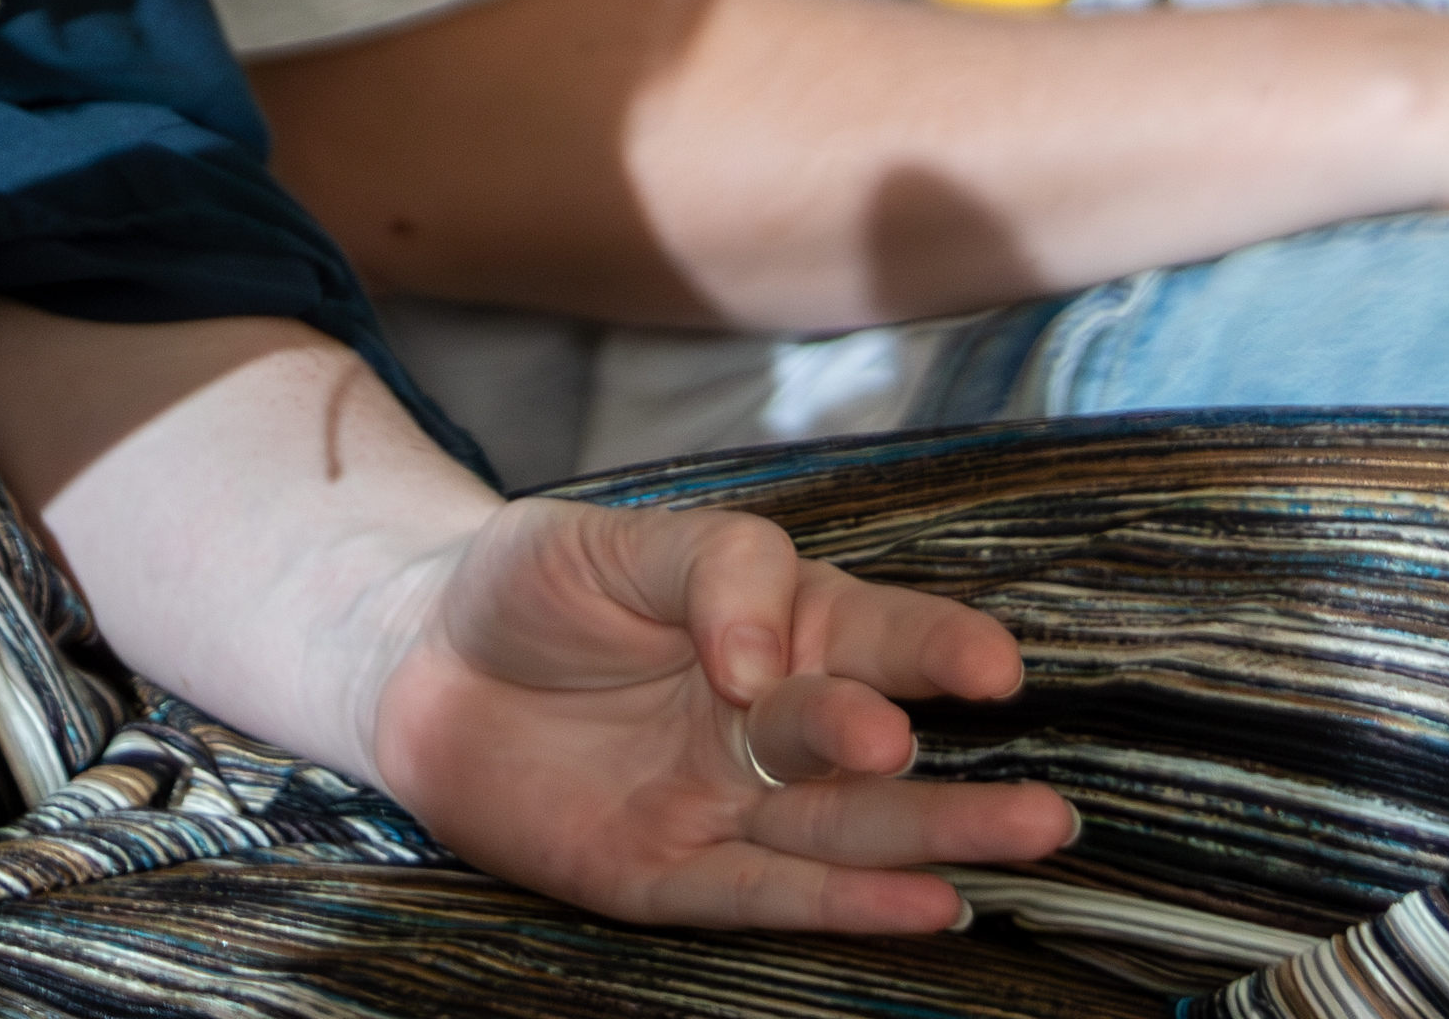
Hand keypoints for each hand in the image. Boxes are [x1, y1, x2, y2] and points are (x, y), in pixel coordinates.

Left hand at [344, 494, 1071, 936]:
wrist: (417, 664)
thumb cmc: (532, 586)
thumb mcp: (610, 541)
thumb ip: (709, 574)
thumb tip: (766, 658)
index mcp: (776, 622)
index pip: (873, 631)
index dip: (936, 647)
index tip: (994, 667)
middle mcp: (773, 719)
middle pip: (869, 746)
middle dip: (943, 771)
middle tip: (1030, 797)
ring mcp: (729, 802)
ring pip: (848, 829)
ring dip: (934, 840)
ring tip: (1026, 837)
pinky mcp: (675, 874)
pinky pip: (769, 892)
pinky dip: (848, 902)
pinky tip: (931, 907)